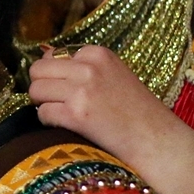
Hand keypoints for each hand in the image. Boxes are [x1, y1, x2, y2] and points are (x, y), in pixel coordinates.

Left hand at [28, 45, 193, 193]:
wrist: (158, 140)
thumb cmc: (135, 110)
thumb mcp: (112, 74)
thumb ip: (81, 66)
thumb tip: (42, 58)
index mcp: (97, 53)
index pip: (52, 56)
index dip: (54, 76)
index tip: (68, 90)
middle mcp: (88, 67)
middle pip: (37, 71)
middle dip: (42, 88)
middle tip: (57, 103)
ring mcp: (81, 90)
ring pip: (35, 91)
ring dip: (43, 105)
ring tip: (64, 115)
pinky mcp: (76, 114)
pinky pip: (42, 114)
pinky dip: (48, 123)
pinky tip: (68, 127)